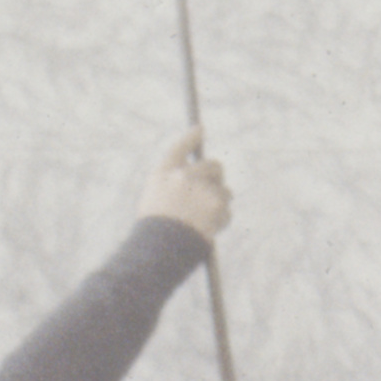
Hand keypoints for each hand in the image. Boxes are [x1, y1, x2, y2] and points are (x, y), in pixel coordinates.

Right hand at [143, 128, 232, 244]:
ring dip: (219, 204)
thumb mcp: (155, 204)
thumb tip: (200, 178)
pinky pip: (226, 211)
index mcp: (163, 175)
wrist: (160, 250)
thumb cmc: (154, 232)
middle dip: (217, 178)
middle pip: (213, 166)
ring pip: (224, 191)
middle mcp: (183, 175)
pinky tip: (205, 231)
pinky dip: (220, 222)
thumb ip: (174, 186)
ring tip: (202, 223)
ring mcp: (201, 188)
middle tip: (214, 194)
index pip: (179, 148)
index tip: (200, 129)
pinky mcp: (216, 203)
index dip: (191, 138)